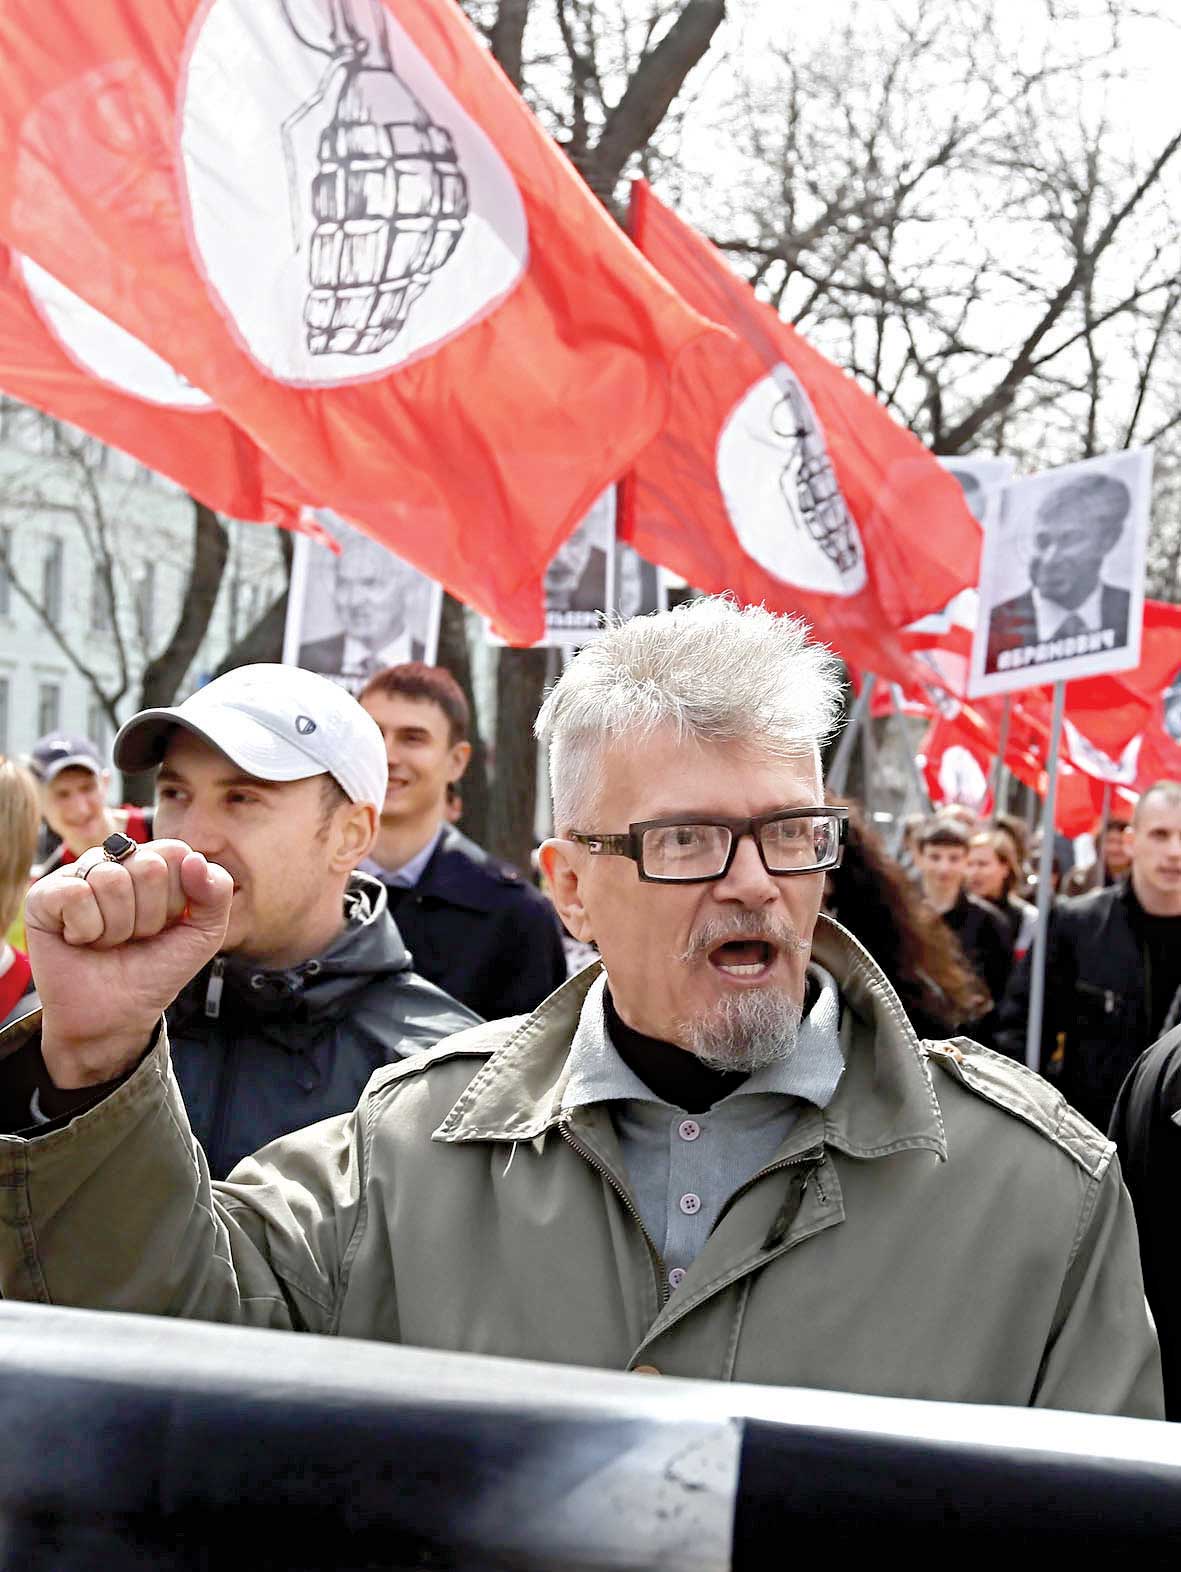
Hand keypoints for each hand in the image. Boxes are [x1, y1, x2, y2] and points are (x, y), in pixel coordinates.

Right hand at [25, 840, 232, 1088]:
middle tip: (135, 937)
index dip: (177, 899)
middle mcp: (113, 861)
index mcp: (152, 861)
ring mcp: (76, 875)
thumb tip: (195, 859)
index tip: (166, 925)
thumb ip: (216, 892)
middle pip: (147, 867)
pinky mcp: (43, 896)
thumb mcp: (204, 933)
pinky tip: (80, 940)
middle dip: (149, 917)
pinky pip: (75, 894)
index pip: (176, 852)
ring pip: (111, 880)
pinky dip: (86, 929)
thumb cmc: (156, 968)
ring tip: (108, 941)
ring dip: (118, 927)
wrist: (118, 1014)